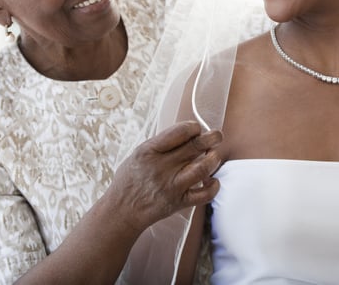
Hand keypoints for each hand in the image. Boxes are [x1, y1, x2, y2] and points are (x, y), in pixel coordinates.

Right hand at [107, 120, 221, 234]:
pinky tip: (213, 180)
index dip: (194, 127)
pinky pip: (204, 195)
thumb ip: (160, 144)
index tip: (197, 129)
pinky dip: (213, 187)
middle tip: (217, 136)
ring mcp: (171, 186)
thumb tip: (187, 133)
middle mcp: (161, 167)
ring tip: (214, 156)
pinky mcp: (179, 202)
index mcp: (149, 151)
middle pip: (195, 147)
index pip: (179, 132)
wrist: (121, 211)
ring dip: (214, 159)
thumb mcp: (138, 154)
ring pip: (203, 168)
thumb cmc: (130, 180)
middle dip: (211, 138)